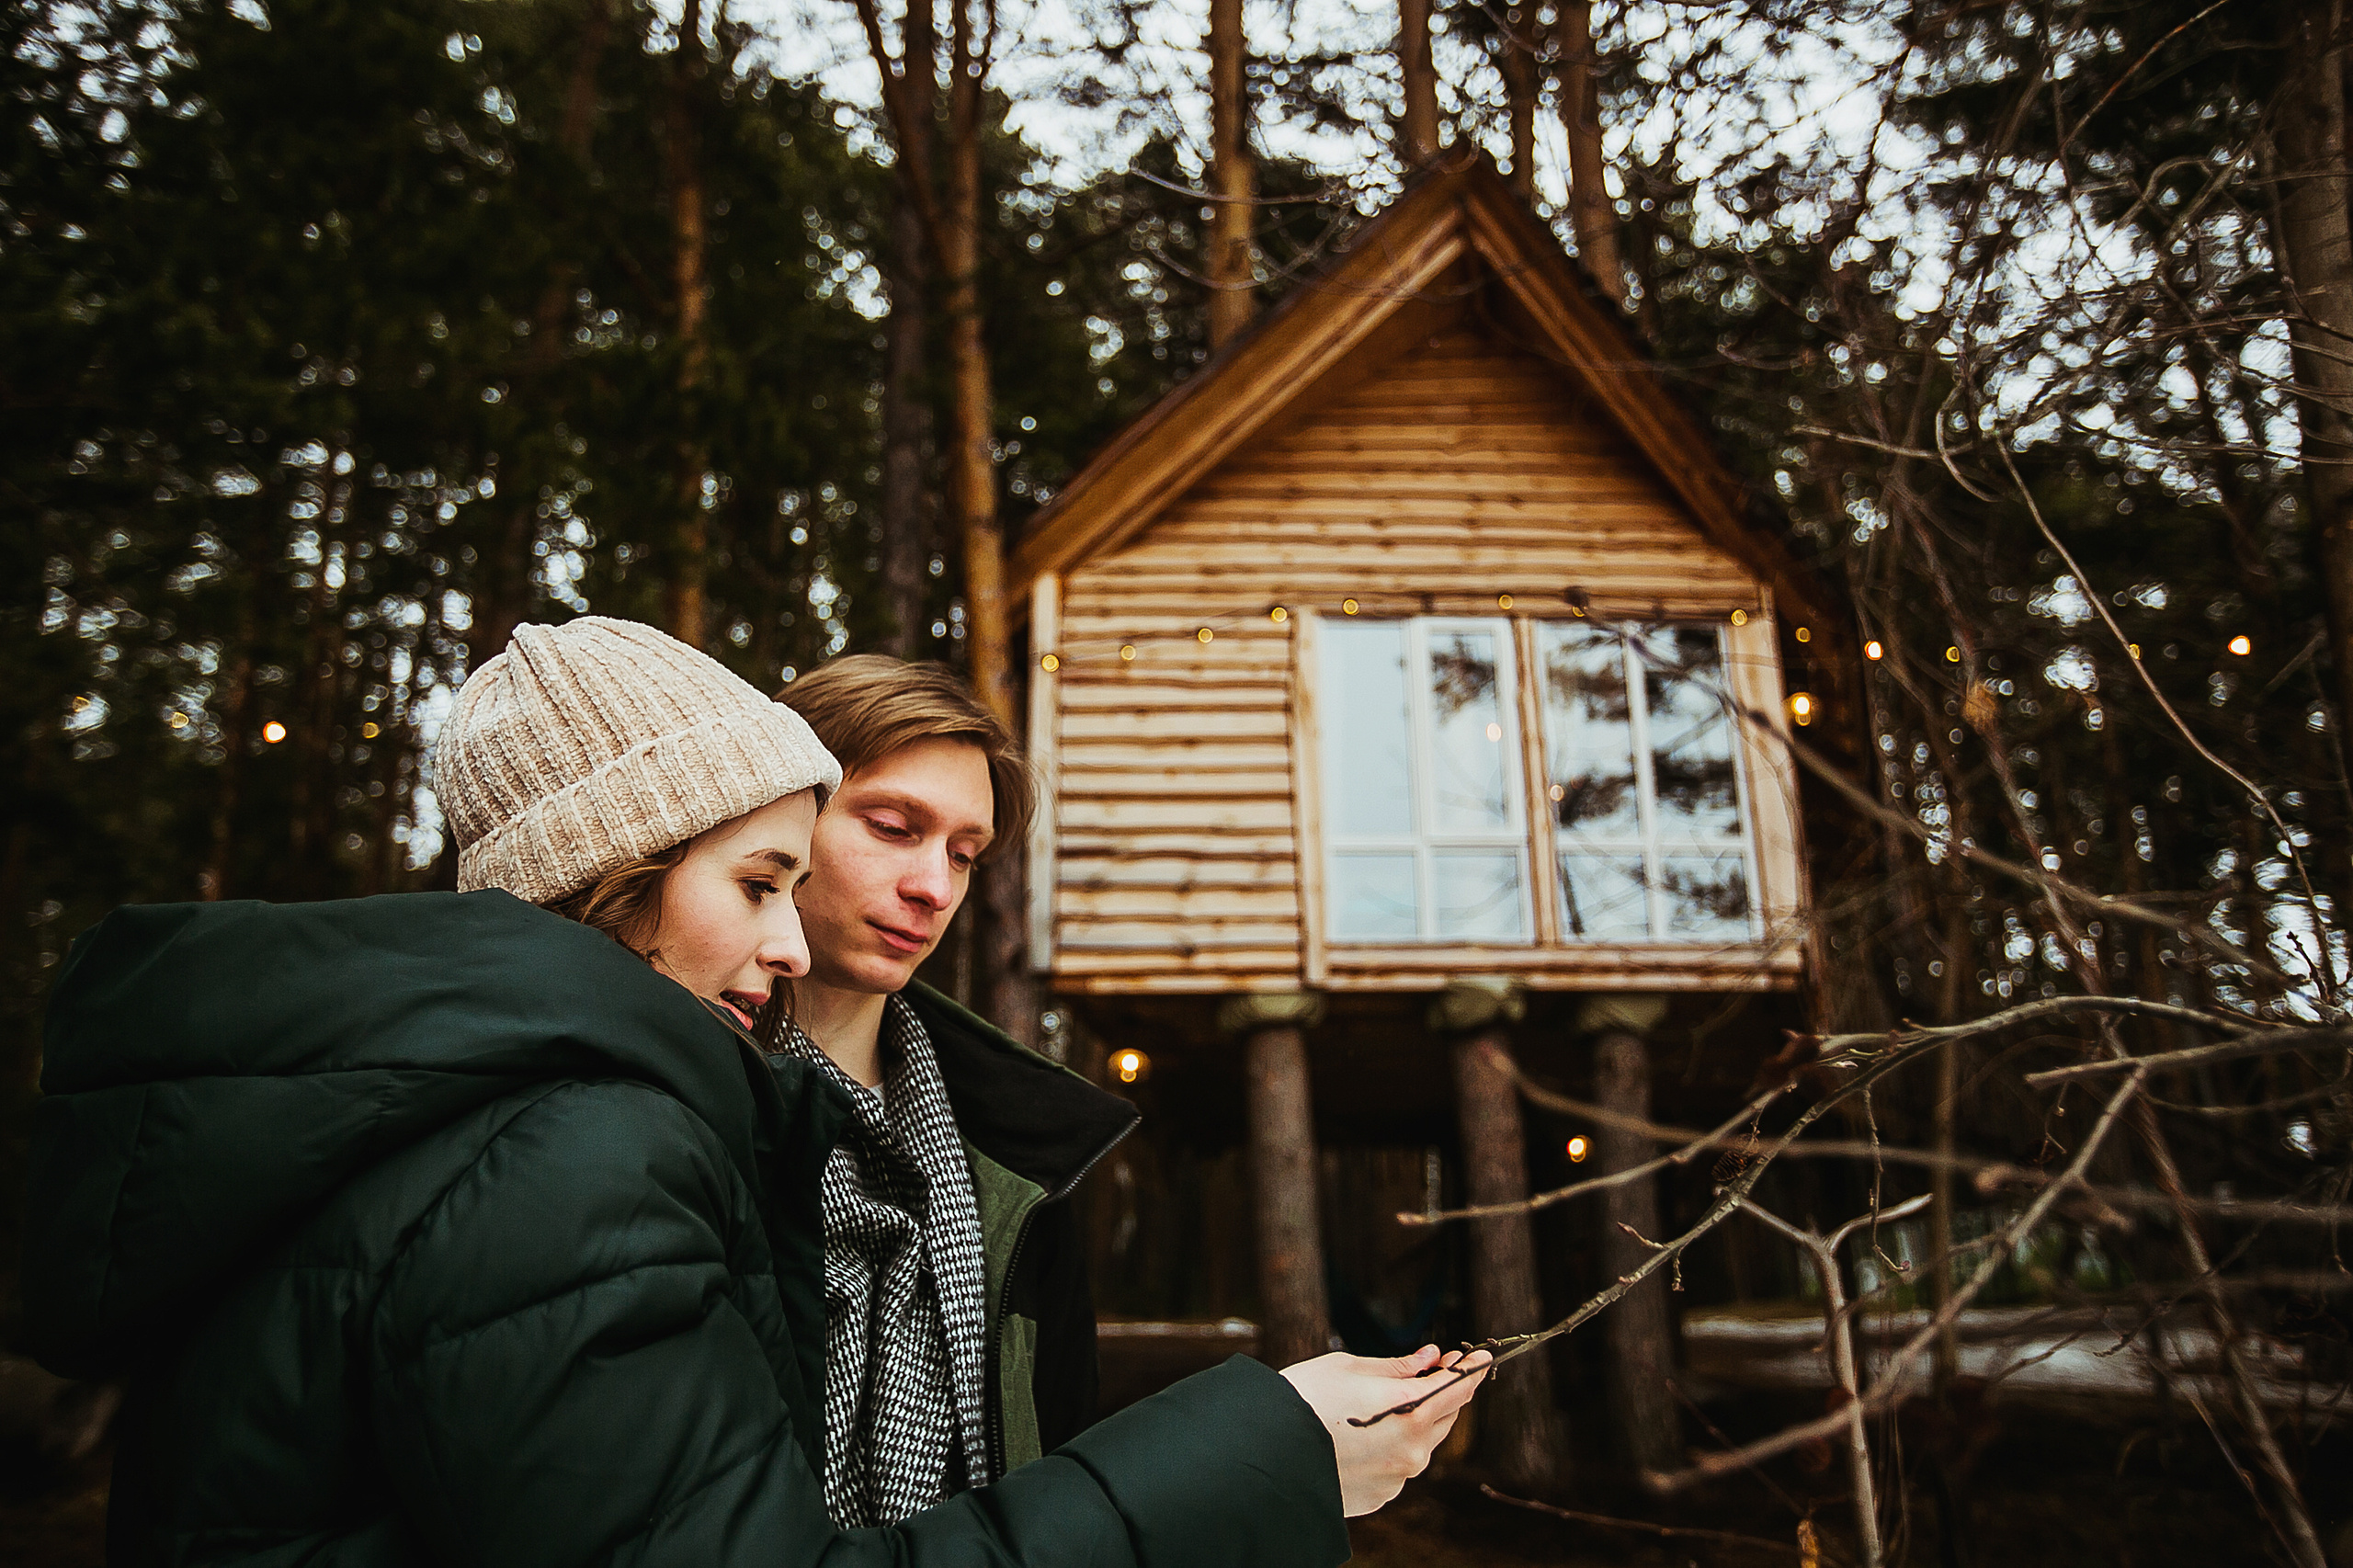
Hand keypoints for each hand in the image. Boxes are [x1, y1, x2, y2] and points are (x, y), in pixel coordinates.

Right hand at [1280, 1344, 1491, 1515]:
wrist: (1264, 1453)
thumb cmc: (1304, 1399)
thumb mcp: (1349, 1368)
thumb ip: (1397, 1366)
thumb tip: (1429, 1358)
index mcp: (1410, 1408)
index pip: (1458, 1386)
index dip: (1472, 1368)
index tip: (1480, 1356)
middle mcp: (1412, 1448)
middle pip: (1445, 1415)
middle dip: (1442, 1392)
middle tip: (1431, 1369)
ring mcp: (1399, 1476)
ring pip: (1422, 1443)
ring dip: (1416, 1421)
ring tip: (1383, 1403)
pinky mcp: (1382, 1495)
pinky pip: (1397, 1466)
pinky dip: (1391, 1448)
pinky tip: (1360, 1437)